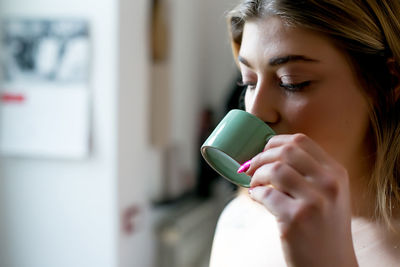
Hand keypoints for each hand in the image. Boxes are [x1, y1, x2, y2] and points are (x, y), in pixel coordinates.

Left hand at [245, 133, 357, 266]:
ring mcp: (314, 202)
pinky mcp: (296, 219)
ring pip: (274, 170)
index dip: (275, 142)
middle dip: (261, 157)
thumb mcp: (328, 194)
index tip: (263, 152)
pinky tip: (257, 199)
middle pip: (286, 151)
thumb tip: (268, 154)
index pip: (301, 140)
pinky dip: (255, 194)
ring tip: (255, 186)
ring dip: (256, 176)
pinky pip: (266, 194)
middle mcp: (329, 184)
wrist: (331, 265)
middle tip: (251, 168)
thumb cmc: (323, 228)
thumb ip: (307, 172)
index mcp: (336, 173)